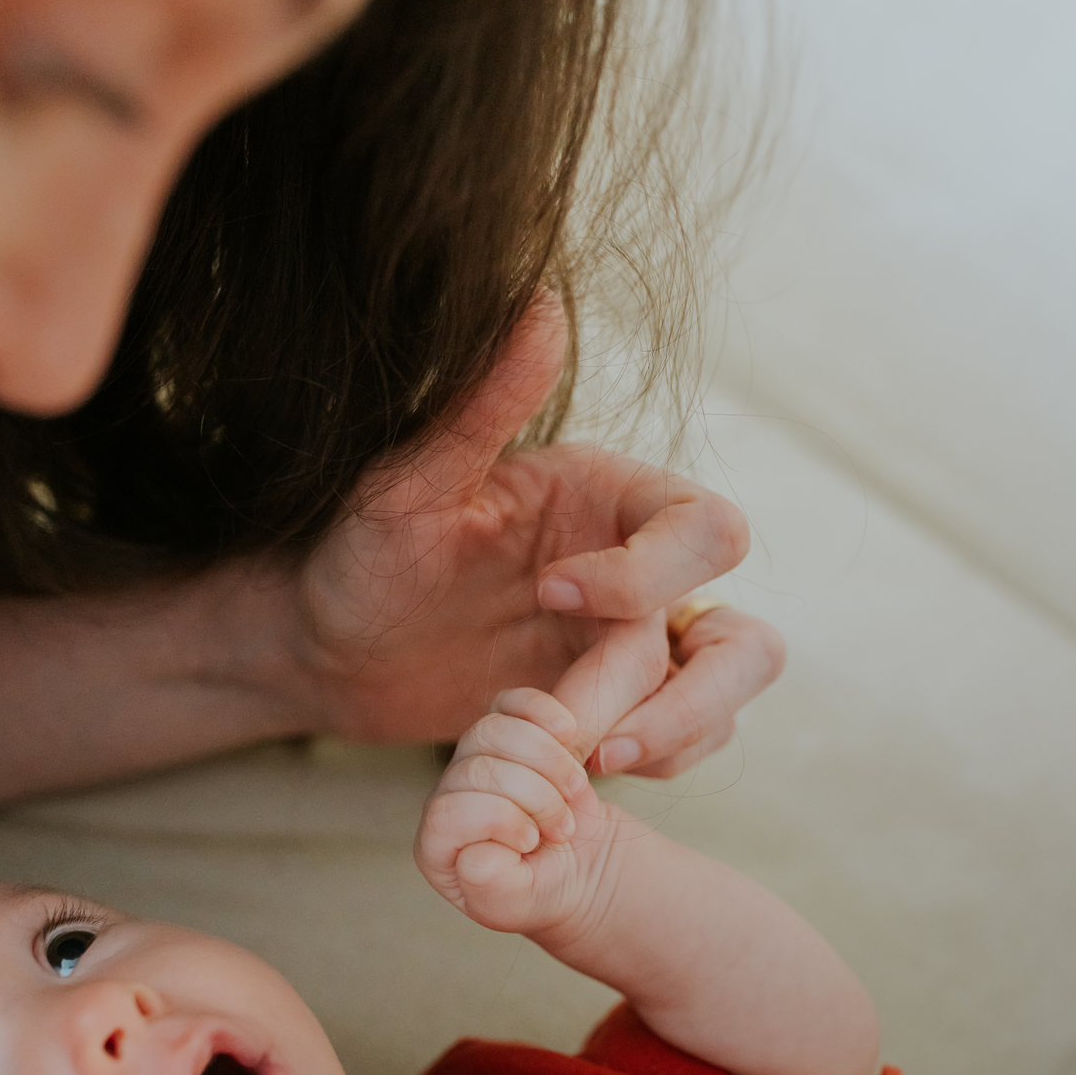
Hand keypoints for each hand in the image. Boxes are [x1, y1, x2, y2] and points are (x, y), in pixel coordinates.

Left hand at [294, 296, 783, 771]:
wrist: (331, 649)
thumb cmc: (360, 557)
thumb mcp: (404, 486)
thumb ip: (478, 408)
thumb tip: (540, 305)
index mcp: (611, 499)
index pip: (703, 529)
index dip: (646, 575)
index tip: (548, 596)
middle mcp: (642, 568)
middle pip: (744, 635)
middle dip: (681, 696)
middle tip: (588, 738)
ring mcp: (636, 643)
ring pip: (730, 693)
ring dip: (676, 736)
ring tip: (584, 761)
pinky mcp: (616, 706)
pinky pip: (686, 741)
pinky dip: (651, 765)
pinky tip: (570, 769)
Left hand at [415, 688, 617, 937]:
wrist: (579, 867)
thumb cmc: (541, 890)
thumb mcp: (515, 905)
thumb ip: (488, 886)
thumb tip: (474, 850)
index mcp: (436, 844)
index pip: (447, 813)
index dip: (499, 821)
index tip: (533, 843)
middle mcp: (448, 796)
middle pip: (476, 769)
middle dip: (534, 796)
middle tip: (562, 828)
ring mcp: (475, 760)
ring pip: (494, 730)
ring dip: (547, 761)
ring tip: (572, 793)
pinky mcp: (508, 733)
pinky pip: (512, 702)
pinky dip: (543, 711)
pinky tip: (568, 733)